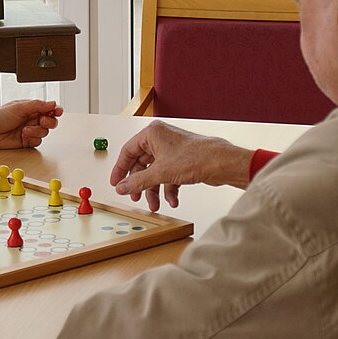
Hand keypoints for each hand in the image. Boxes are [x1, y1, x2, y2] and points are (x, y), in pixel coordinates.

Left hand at [0, 99, 62, 148]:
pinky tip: (24, 136)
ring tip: (25, 130)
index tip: (57, 111)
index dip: (55, 110)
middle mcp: (32, 119)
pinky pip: (38, 141)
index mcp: (31, 108)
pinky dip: (33, 139)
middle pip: (51, 121)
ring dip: (37, 131)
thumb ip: (37, 105)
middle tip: (41, 120)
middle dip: (49, 121)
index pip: (49, 108)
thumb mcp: (19, 107)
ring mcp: (30, 130)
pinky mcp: (27, 141)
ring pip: (45, 132)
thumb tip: (52, 103)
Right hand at [110, 120, 253, 210]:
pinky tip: (173, 200)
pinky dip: (169, 189)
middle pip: (141, 164)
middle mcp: (161, 139)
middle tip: (135, 197)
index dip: (120, 169)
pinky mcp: (182, 161)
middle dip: (140, 184)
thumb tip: (121, 187)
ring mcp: (172, 150)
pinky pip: (168, 176)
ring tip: (155, 205)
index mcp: (152, 133)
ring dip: (154, 190)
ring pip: (155, 173)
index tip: (116, 183)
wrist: (221, 163)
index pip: (127, 151)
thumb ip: (137, 181)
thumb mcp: (160, 173)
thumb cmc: (196, 157)